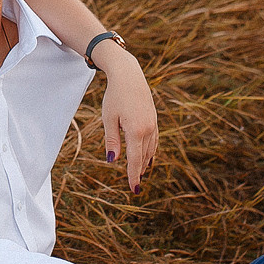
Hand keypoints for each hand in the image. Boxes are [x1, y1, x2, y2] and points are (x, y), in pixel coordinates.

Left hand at [96, 47, 157, 191]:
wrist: (129, 75)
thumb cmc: (115, 96)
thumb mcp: (109, 118)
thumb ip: (112, 140)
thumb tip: (112, 160)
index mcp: (136, 131)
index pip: (135, 160)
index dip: (133, 175)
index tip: (133, 189)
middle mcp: (148, 129)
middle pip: (144, 157)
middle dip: (139, 172)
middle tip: (135, 187)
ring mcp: (153, 124)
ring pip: (150, 150)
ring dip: (145, 163)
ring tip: (140, 175)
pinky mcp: (154, 119)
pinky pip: (154, 141)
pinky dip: (151, 151)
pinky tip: (148, 157)